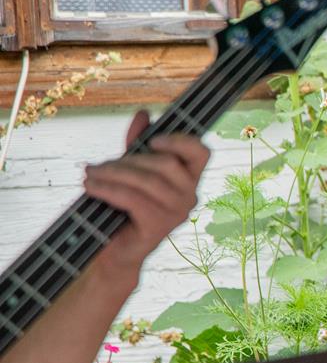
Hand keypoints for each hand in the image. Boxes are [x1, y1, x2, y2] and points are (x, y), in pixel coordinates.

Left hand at [82, 111, 209, 280]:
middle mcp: (190, 196)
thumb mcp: (131, 171)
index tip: (153, 141)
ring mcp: (178, 212)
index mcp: (189, 180)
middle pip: (165, 163)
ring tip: (89, 175)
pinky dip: (107, 189)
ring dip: (111, 174)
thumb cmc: (124, 208)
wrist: (115, 249)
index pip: (201, 153)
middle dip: (127, 161)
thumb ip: (137, 145)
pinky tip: (90, 187)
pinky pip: (132, 198)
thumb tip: (144, 114)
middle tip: (99, 166)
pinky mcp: (160, 226)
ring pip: (146, 180)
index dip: (180, 141)